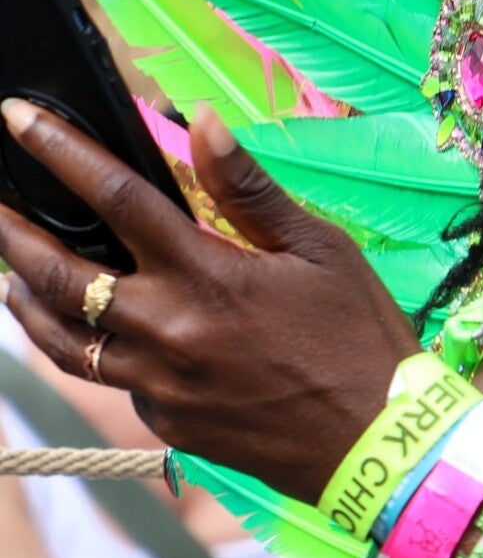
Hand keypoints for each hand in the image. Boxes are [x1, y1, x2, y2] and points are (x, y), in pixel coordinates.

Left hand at [0, 101, 420, 504]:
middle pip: (60, 277)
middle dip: (13, 235)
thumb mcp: (319, 247)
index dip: (62, 152)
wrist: (372, 438)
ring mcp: (156, 383)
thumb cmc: (356, 332)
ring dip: (28, 300)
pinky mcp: (163, 421)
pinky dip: (91, 343)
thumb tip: (202, 122)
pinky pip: (109, 376)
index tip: (18, 119)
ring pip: (63, 339)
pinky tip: (100, 328)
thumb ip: (249, 189)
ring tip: (10, 273)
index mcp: (207, 276)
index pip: (117, 198)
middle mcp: (166, 330)